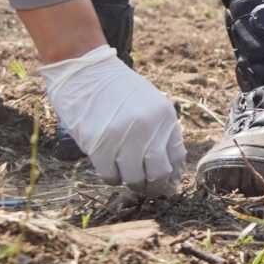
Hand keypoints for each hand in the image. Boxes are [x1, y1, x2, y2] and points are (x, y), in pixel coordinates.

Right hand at [39, 45, 184, 194]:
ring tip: (128, 178)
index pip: (177, 156)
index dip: (173, 175)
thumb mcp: (150, 104)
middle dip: (155, 187)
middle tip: (148, 190)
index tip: (168, 185)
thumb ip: (160, 130)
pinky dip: (112, 179)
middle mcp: (149, 128)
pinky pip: (111, 175)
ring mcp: (124, 137)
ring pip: (135, 178)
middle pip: (158, 173)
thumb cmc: (117, 89)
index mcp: (165, 117)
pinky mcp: (99, 145)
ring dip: (132, 184)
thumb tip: (169, 167)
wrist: (86, 72)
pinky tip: (111, 172)